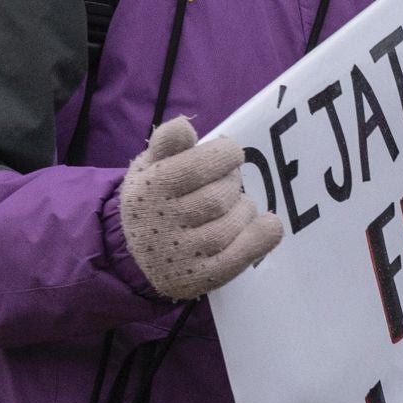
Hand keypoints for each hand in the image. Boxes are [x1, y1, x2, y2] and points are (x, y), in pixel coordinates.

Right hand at [116, 117, 282, 300]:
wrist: (135, 255)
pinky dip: (261, 236)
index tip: (228, 155)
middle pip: (220, 195)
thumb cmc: (153, 199)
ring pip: (234, 222)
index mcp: (150, 188)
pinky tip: (266, 224)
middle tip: (227, 182)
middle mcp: (162, 222)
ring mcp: (181, 253)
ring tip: (234, 207)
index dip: (224, 155)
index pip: (199, 165)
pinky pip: (242, 254)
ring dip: (244, 209)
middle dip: (232, 182)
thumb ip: (167, 142)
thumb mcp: (149, 165)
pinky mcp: (200, 276)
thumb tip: (186, 126)